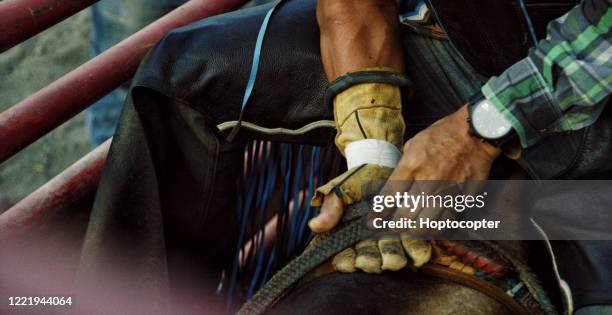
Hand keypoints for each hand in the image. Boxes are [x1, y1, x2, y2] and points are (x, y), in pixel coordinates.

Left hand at [382, 105, 500, 236]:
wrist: (476, 131)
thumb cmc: (443, 134)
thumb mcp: (414, 144)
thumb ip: (403, 167)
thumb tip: (394, 187)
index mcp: (412, 164)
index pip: (389, 197)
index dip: (378, 214)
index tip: (373, 223)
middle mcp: (428, 180)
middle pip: (405, 215)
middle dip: (394, 226)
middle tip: (391, 228)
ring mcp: (447, 191)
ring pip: (426, 224)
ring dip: (414, 231)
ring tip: (409, 230)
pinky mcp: (464, 198)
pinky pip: (446, 221)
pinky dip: (435, 228)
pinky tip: (429, 227)